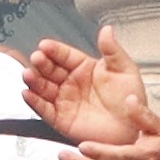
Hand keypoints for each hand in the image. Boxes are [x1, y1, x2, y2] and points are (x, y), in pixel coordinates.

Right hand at [25, 25, 148, 148]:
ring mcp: (64, 100)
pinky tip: (27, 94)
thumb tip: (106, 29)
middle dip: (41, 64)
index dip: (54, 50)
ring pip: (44, 88)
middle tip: (36, 58)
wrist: (132, 130)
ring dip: (34, 81)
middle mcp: (71, 83)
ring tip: (28, 74)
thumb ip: (112, 50)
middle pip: (50, 70)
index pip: (65, 55)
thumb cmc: (130, 101)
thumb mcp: (124, 70)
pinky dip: (34, 102)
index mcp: (85, 68)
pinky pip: (44, 109)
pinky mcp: (60, 119)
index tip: (44, 45)